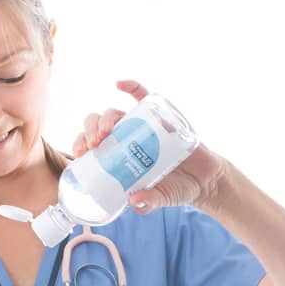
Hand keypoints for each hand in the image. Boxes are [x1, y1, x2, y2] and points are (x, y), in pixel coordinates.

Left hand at [72, 80, 230, 213]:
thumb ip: (149, 202)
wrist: (204, 180)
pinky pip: (143, 96)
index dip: (81, 143)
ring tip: (105, 131)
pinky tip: (119, 83)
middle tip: (94, 144)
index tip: (81, 153)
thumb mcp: (160, 198)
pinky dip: (131, 87)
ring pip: (116, 113)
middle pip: (100, 125)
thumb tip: (134, 201)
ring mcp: (143, 125)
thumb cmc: (176, 188)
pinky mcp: (162, 115)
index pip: (92, 144)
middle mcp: (127, 138)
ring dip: (106, 118)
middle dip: (91, 130)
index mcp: (120, 156)